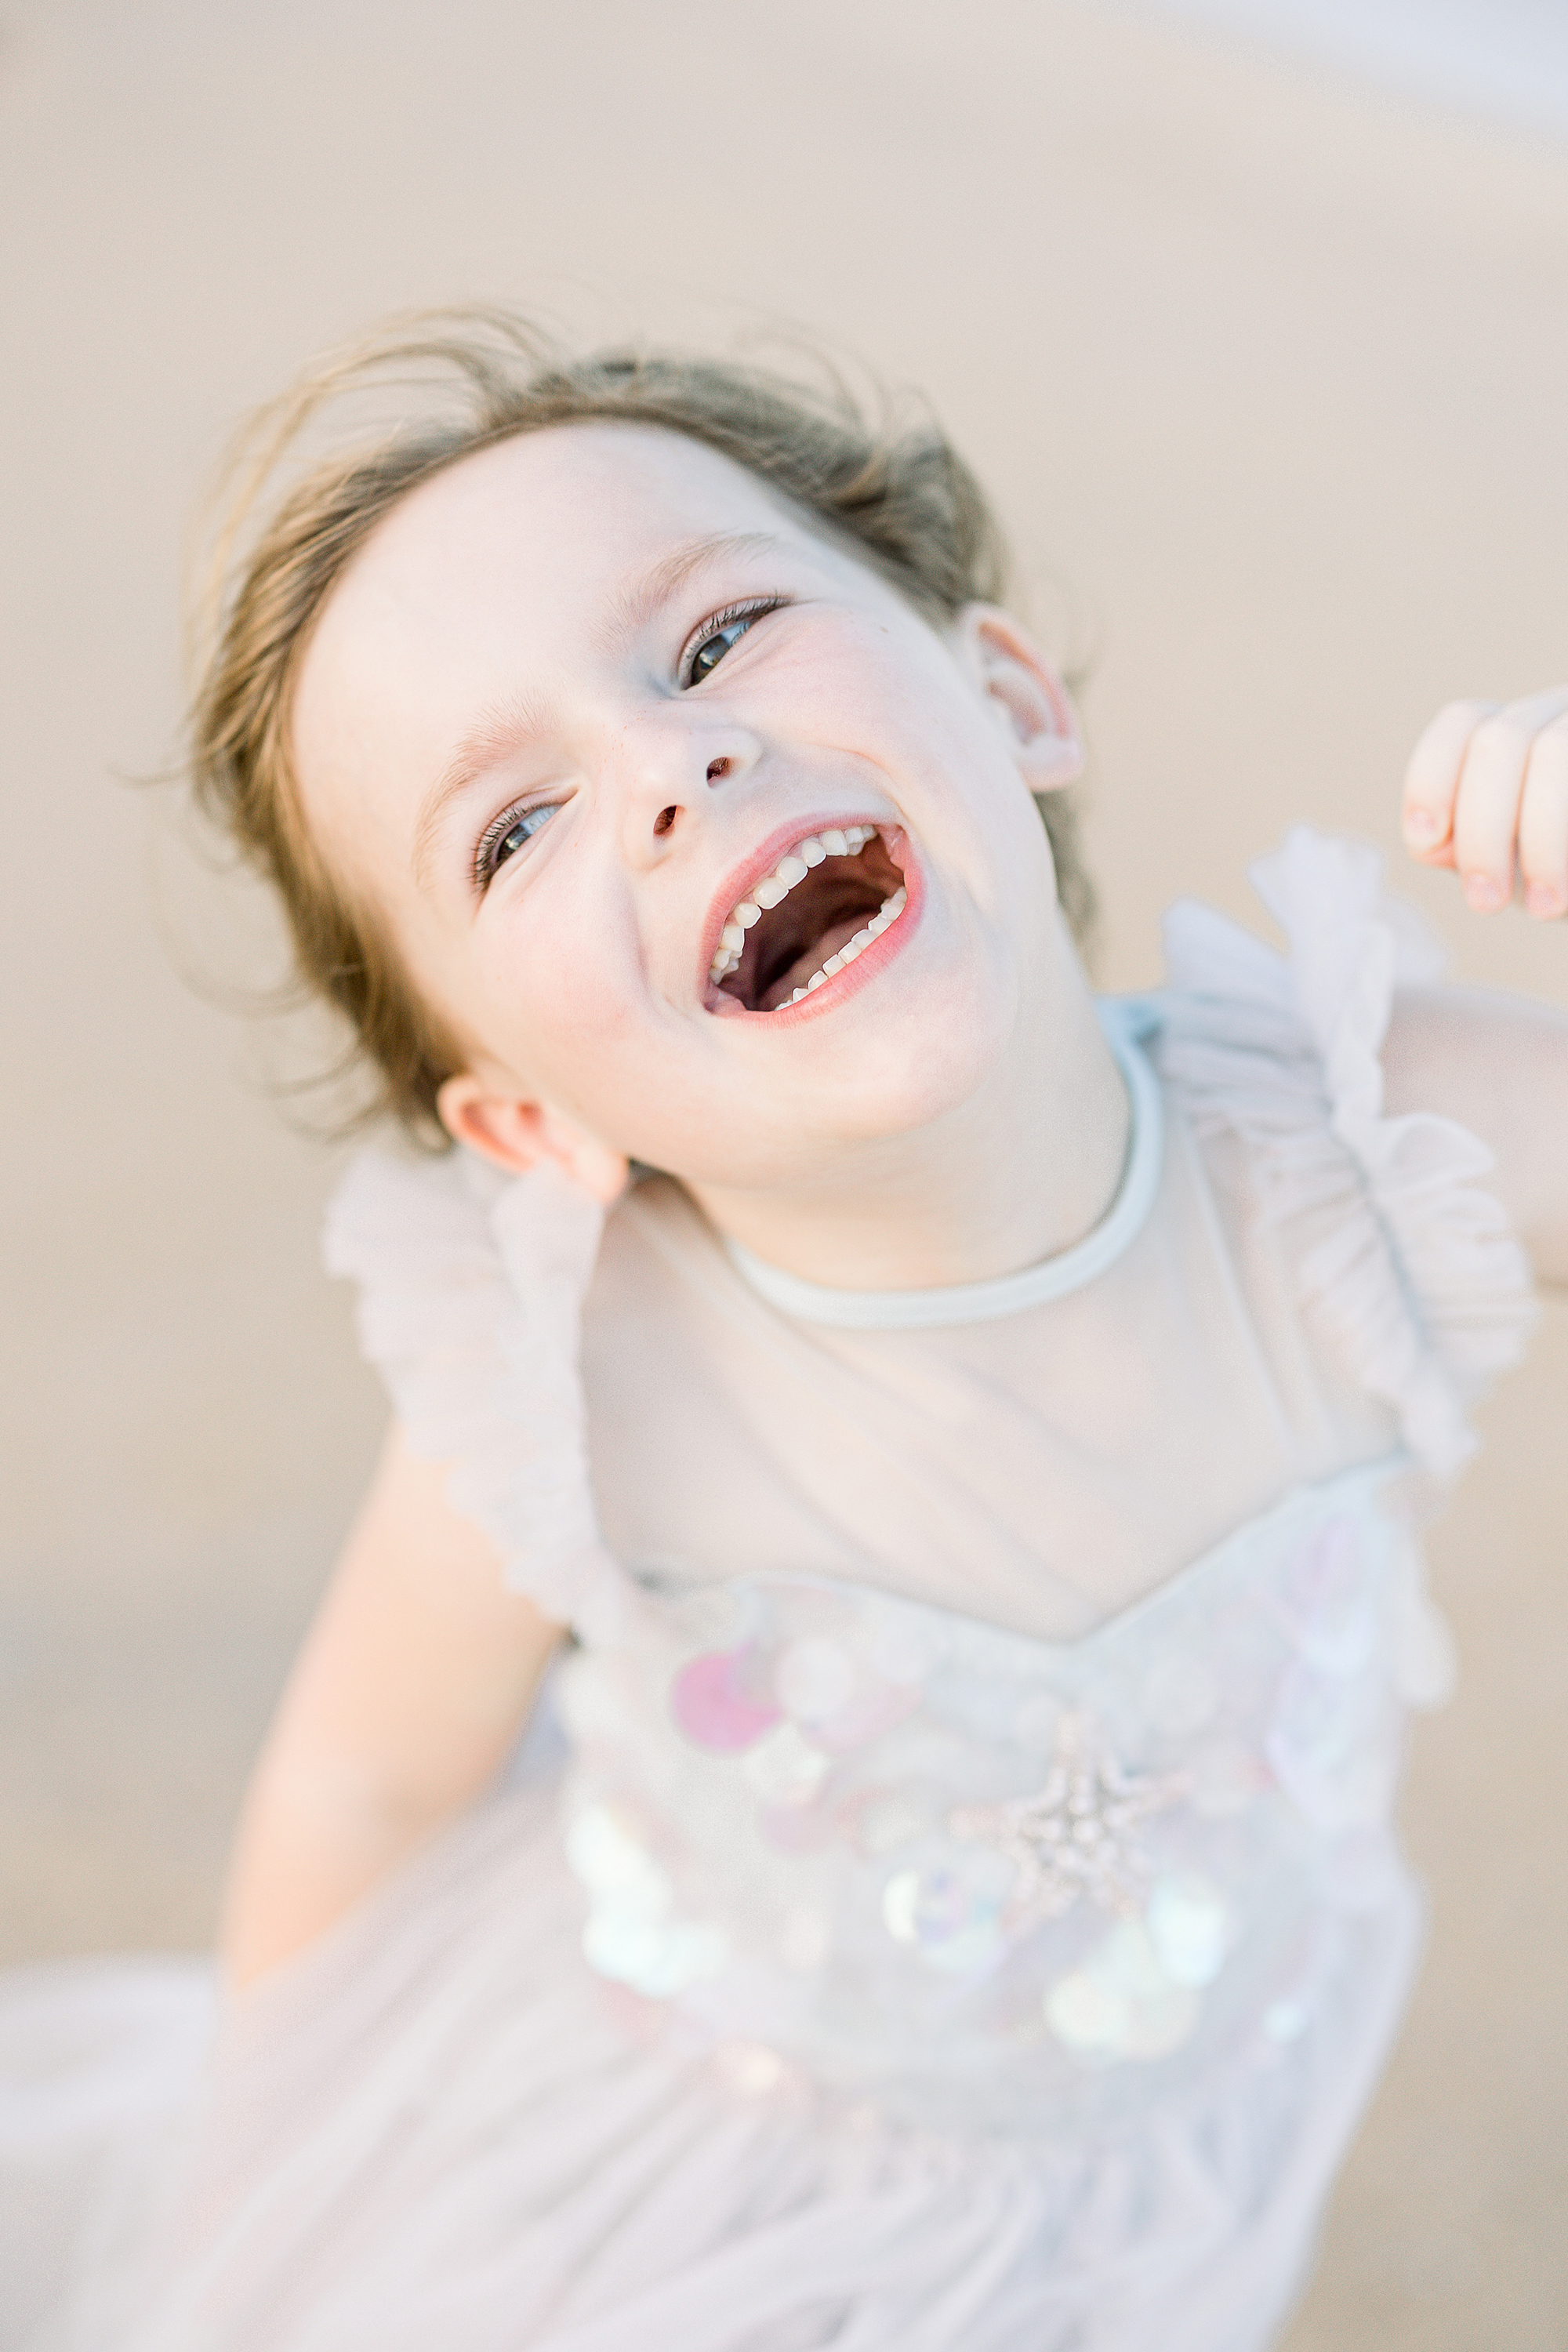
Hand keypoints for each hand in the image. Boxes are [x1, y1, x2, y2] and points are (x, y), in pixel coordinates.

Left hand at [1401, 686, 1567, 917]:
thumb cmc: (1563, 871)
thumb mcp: (1510, 862)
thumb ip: (1463, 845)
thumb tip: (1433, 842)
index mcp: (1525, 727)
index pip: (1463, 723)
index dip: (1431, 781)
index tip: (1427, 844)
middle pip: (1502, 741)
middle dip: (1482, 832)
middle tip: (1486, 903)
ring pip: (1555, 752)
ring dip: (1541, 839)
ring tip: (1544, 905)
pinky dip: (1566, 842)